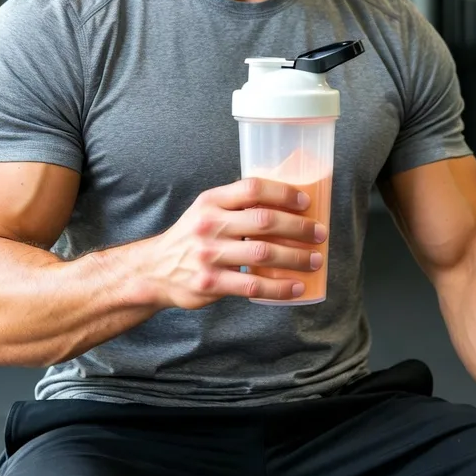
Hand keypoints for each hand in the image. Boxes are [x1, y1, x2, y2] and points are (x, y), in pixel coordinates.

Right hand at [151, 177, 326, 310]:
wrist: (155, 270)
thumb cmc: (191, 237)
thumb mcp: (205, 211)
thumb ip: (236, 204)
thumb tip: (284, 201)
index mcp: (211, 201)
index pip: (252, 188)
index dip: (283, 193)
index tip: (306, 203)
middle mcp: (209, 225)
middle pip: (264, 221)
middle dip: (299, 227)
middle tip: (320, 234)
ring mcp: (209, 255)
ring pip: (263, 254)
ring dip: (296, 257)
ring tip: (315, 260)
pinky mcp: (210, 283)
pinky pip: (253, 286)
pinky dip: (279, 287)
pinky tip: (296, 287)